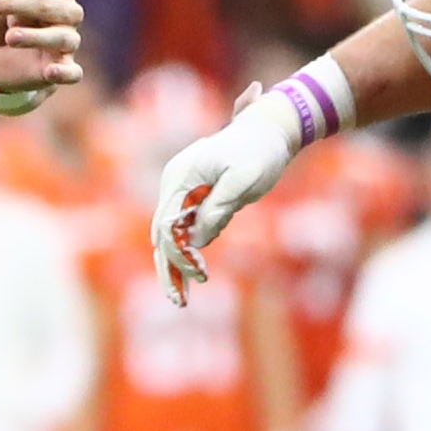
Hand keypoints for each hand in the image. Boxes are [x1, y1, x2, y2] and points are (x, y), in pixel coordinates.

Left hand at [0, 0, 85, 93]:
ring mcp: (69, 40)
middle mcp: (69, 12)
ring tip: (10, 37)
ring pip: (61, 37)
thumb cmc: (0, 19)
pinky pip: (73, 72)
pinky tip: (50, 71)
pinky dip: (65, 73)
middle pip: (47, 5)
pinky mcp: (64, 68)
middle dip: (15, 5)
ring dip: (34, 37)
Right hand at [152, 99, 303, 304]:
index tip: (200, 276)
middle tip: (181, 302)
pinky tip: (193, 274)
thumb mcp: (245, 180)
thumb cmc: (260, 152)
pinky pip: (182, 227)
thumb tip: (197, 240)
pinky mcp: (192, 195)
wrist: (269, 129)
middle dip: (169, 268)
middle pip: (160, 233)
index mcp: (181, 176)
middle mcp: (174, 182)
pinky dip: (185, 250)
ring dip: (173, 264)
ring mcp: (181, 188)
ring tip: (182, 298)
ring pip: (167, 233)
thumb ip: (219, 208)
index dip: (178, 255)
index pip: (167, 225)